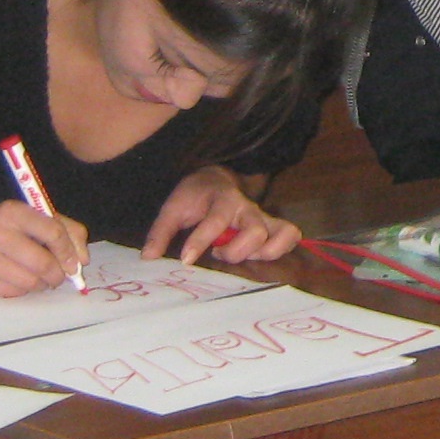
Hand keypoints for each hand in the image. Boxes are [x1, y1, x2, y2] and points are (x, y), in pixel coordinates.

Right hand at [0, 201, 88, 295]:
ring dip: (41, 284)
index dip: (69, 252)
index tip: (74, 264)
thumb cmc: (1, 228)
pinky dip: (22, 290)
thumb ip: (65, 230)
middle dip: (57, 275)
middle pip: (43, 262)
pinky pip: (12, 293)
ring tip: (38, 278)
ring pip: (29, 282)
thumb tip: (83, 259)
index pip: (53, 232)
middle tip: (58, 276)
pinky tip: (16, 280)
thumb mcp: (30, 217)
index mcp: (12, 210)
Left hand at [145, 167, 299, 266]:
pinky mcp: (274, 224)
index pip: (216, 220)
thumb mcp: (173, 209)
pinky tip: (258, 255)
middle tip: (218, 253)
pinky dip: (280, 249)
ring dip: (261, 252)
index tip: (186, 259)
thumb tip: (149, 258)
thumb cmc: (194, 196)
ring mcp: (264, 216)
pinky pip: (290, 235)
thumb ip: (161, 232)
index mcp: (222, 199)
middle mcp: (247, 207)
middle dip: (236, 250)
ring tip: (239, 255)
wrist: (215, 179)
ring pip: (280, 233)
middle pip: (255, 230)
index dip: (201, 241)